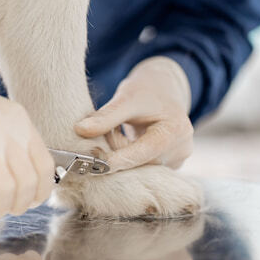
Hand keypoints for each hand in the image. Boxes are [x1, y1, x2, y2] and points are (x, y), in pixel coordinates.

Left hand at [74, 56, 193, 170]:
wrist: (163, 91)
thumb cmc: (146, 91)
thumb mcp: (126, 98)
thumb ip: (106, 116)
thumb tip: (80, 130)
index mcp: (176, 131)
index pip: (142, 153)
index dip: (116, 159)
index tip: (92, 163)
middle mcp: (180, 151)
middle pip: (138, 163)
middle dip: (116, 151)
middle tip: (108, 130)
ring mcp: (175, 161)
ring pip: (136, 168)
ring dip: (120, 153)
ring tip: (118, 131)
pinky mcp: (167, 167)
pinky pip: (139, 168)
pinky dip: (127, 157)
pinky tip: (127, 140)